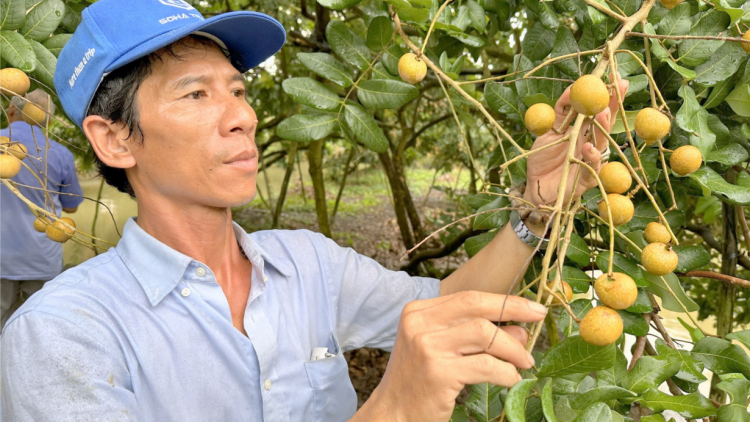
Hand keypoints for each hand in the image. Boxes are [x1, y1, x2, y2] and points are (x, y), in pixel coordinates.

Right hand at [363, 291, 547, 421]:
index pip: (467, 297)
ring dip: (512, 349)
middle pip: (476, 307)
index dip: (503, 300)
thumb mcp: (444, 350)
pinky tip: (511, 379)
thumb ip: (476, 336)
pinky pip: (485, 366)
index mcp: (417, 312)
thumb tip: (520, 331)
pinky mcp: (438, 372)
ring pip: (484, 334)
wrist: (392, 414)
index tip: (531, 307)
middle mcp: (419, 323)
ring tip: (524, 362)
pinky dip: (505, 372)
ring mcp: (427, 346)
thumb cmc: (419, 381)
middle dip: (514, 310)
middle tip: (539, 319)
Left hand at [524, 78, 628, 207]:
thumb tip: (571, 89)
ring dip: (603, 128)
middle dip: (613, 104)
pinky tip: (588, 147)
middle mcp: (590, 143)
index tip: (614, 76)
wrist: (535, 187)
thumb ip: (560, 113)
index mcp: (583, 131)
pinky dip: (591, 157)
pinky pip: (592, 167)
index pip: (598, 109)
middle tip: (618, 87)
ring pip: (601, 143)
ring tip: (603, 113)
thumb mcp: (549, 131)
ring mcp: (590, 160)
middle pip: (606, 122)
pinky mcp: (586, 179)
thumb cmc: (543, 159)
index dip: (608, 94)